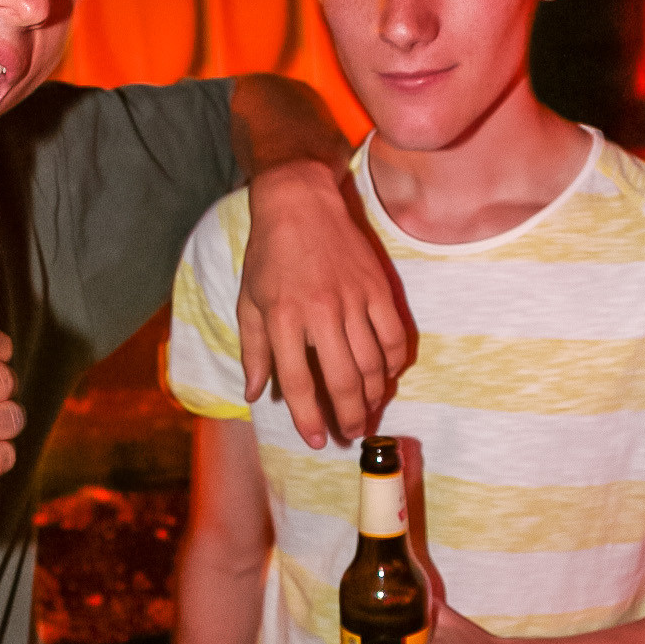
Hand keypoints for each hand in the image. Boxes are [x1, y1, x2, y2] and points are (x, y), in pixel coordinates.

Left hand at [239, 162, 407, 448]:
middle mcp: (320, 312)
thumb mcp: (249, 302)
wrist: (300, 203)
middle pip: (342, 379)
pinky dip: (395, 362)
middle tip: (351, 433)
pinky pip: (394, 336)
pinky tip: (389, 376)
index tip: (316, 440)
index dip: (308, 417)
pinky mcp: (377, 287)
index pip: (298, 381)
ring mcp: (353, 299)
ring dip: (374, 395)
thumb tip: (255, 394)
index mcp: (284, 318)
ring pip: (372, 363)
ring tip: (368, 411)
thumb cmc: (269, 255)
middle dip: (349, 415)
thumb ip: (253, 351)